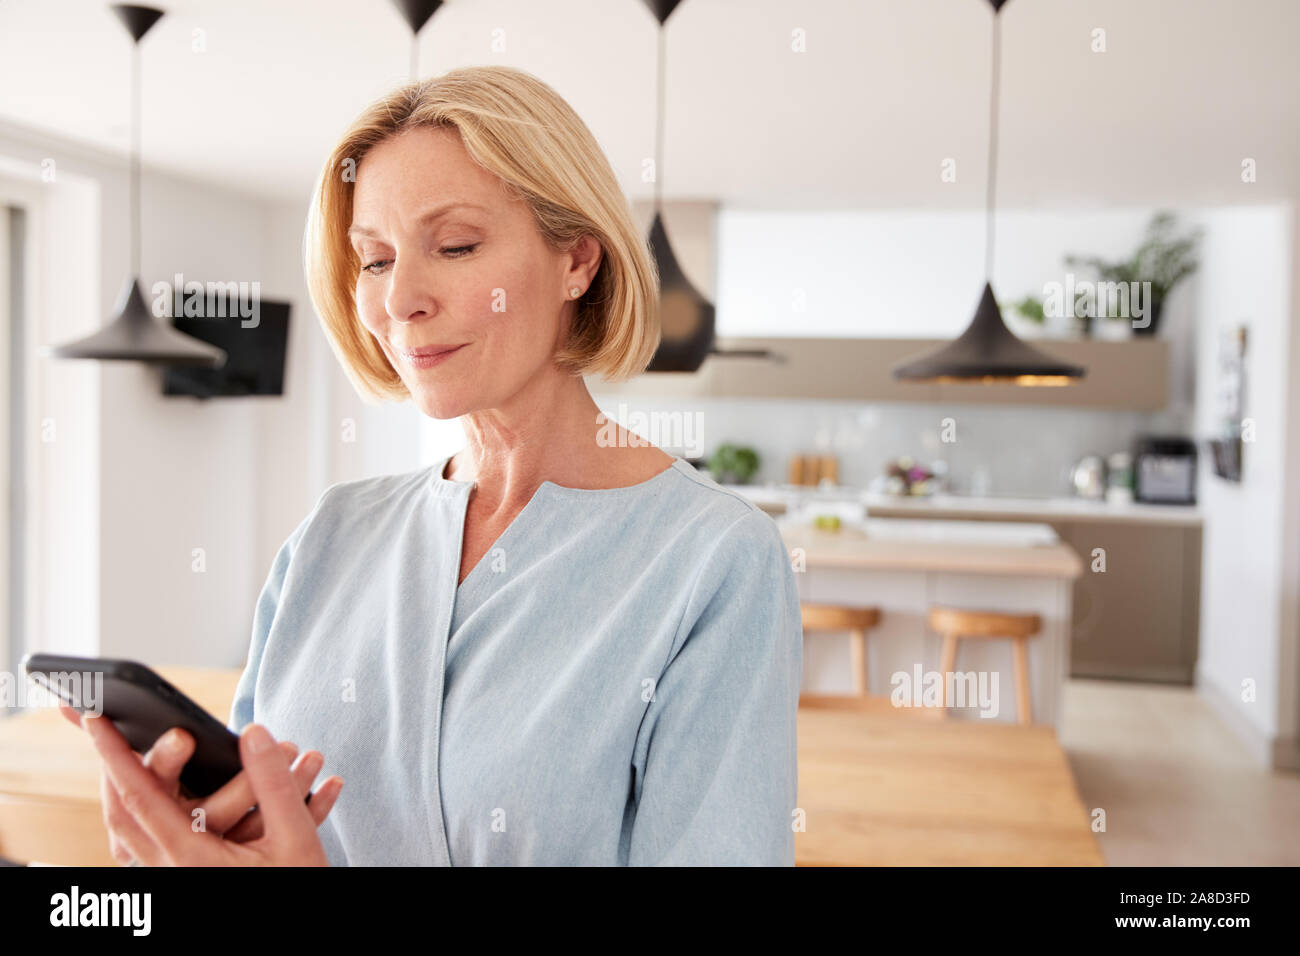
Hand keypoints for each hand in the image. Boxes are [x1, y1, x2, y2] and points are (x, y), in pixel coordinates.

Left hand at [71, 706, 342, 865]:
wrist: (300, 938)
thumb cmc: (298, 889)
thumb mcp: (295, 838)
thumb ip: (274, 783)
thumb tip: (253, 733)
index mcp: (193, 857)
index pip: (140, 796)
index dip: (116, 755)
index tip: (97, 720)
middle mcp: (174, 870)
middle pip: (121, 816)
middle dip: (112, 769)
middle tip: (104, 732)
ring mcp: (177, 877)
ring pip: (132, 833)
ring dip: (129, 791)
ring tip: (128, 760)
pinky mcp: (189, 879)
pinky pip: (153, 845)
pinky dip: (150, 814)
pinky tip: (161, 800)